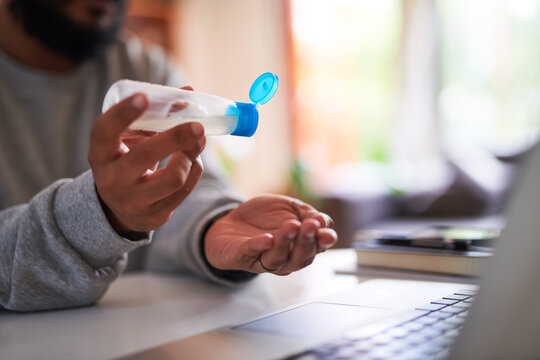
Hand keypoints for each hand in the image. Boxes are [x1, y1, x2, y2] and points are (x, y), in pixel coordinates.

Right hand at [88, 93, 205, 234]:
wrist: (120, 207)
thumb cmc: (128, 160)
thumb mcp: (131, 139)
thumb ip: (155, 115)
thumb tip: (189, 93)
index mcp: (100, 153)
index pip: (105, 131)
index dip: (123, 114)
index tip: (143, 97)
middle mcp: (112, 178)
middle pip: (146, 155)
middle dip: (176, 137)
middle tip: (198, 126)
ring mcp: (133, 200)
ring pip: (174, 178)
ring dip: (191, 156)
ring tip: (197, 142)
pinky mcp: (154, 214)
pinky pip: (185, 190)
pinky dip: (195, 170)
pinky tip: (194, 159)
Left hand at [204, 194, 337, 274]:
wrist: (231, 222)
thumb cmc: (264, 218)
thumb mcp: (290, 208)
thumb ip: (307, 214)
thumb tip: (323, 222)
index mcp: (300, 246)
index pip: (317, 247)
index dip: (323, 240)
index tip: (326, 231)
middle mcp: (285, 258)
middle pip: (300, 258)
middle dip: (307, 242)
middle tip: (310, 227)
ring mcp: (263, 259)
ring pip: (277, 258)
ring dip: (285, 243)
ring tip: (291, 226)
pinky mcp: (241, 256)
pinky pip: (250, 252)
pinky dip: (259, 246)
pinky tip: (267, 239)